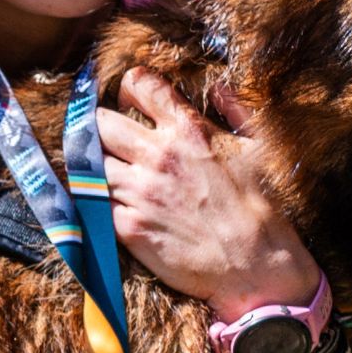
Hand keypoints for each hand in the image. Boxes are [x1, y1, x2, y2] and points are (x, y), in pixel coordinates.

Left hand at [97, 68, 320, 321]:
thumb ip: (235, 111)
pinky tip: (108, 201)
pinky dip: (97, 199)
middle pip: (100, 122)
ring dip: (93, 164)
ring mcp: (139, 192)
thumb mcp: (258, 148)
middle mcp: (157, 155)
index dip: (129, 87)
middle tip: (106, 135)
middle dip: (98, 124)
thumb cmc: (261, 208)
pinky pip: (95, 202)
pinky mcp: (127, 226)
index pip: (141, 85)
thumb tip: (218, 88)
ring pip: (90, 163)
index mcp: (188, 130)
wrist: (256, 266)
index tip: (129, 98)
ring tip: (105, 170)